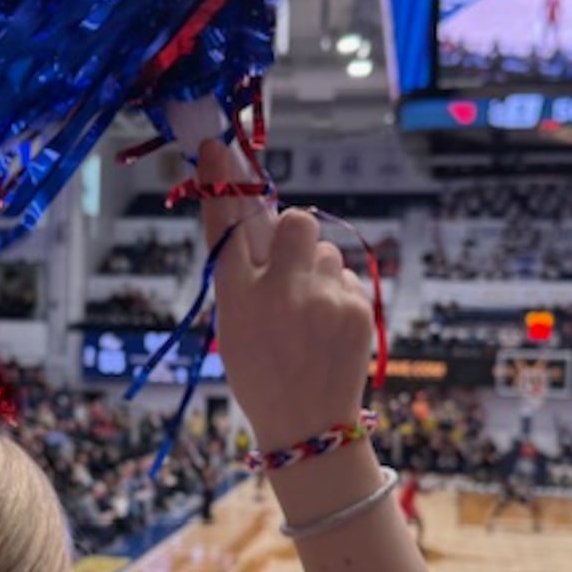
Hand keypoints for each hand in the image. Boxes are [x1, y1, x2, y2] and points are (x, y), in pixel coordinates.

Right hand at [196, 140, 373, 449]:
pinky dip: (335, 294)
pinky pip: (344, 275)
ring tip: (307, 314)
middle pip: (295, 221)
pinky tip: (326, 329)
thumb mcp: (234, 327)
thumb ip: (243, 275)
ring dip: (315, 270)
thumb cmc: (262, 375)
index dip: (222, 183)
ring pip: (324, 249)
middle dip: (294, 231)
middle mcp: (278, 293)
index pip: (226, 225)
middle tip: (289, 261)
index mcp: (237, 298)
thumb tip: (261, 220)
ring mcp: (322, 299)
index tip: (217, 145)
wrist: (308, 427)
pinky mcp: (355, 307)